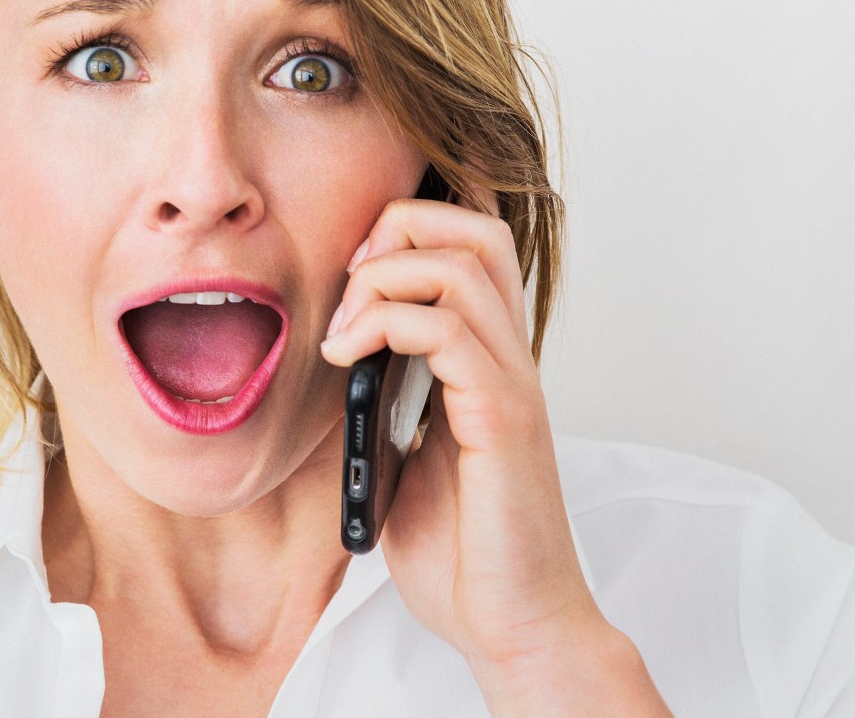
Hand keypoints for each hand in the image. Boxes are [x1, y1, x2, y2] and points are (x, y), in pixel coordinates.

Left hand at [319, 197, 670, 714]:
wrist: (511, 626)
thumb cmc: (464, 554)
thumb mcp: (403, 460)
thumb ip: (387, 405)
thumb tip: (342, 363)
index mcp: (486, 362)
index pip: (471, 247)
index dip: (406, 233)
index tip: (349, 281)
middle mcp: (508, 360)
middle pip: (477, 230)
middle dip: (399, 228)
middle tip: (349, 286)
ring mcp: (511, 384)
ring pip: (463, 264)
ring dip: (382, 279)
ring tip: (343, 334)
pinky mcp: (503, 419)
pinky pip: (450, 330)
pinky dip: (386, 324)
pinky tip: (350, 358)